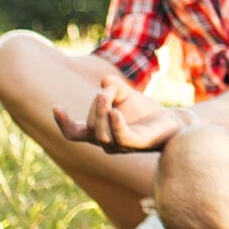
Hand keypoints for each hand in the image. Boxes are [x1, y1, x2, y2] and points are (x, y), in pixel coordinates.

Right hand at [51, 78, 189, 153]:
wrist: (173, 122)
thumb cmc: (146, 111)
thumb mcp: (126, 93)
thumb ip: (112, 86)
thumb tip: (105, 82)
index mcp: (100, 132)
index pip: (74, 133)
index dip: (63, 123)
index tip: (55, 106)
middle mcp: (107, 143)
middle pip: (89, 126)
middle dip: (95, 105)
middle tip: (107, 90)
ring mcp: (120, 146)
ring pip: (101, 134)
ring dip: (99, 112)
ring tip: (104, 94)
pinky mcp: (136, 144)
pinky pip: (121, 138)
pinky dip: (116, 125)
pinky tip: (116, 112)